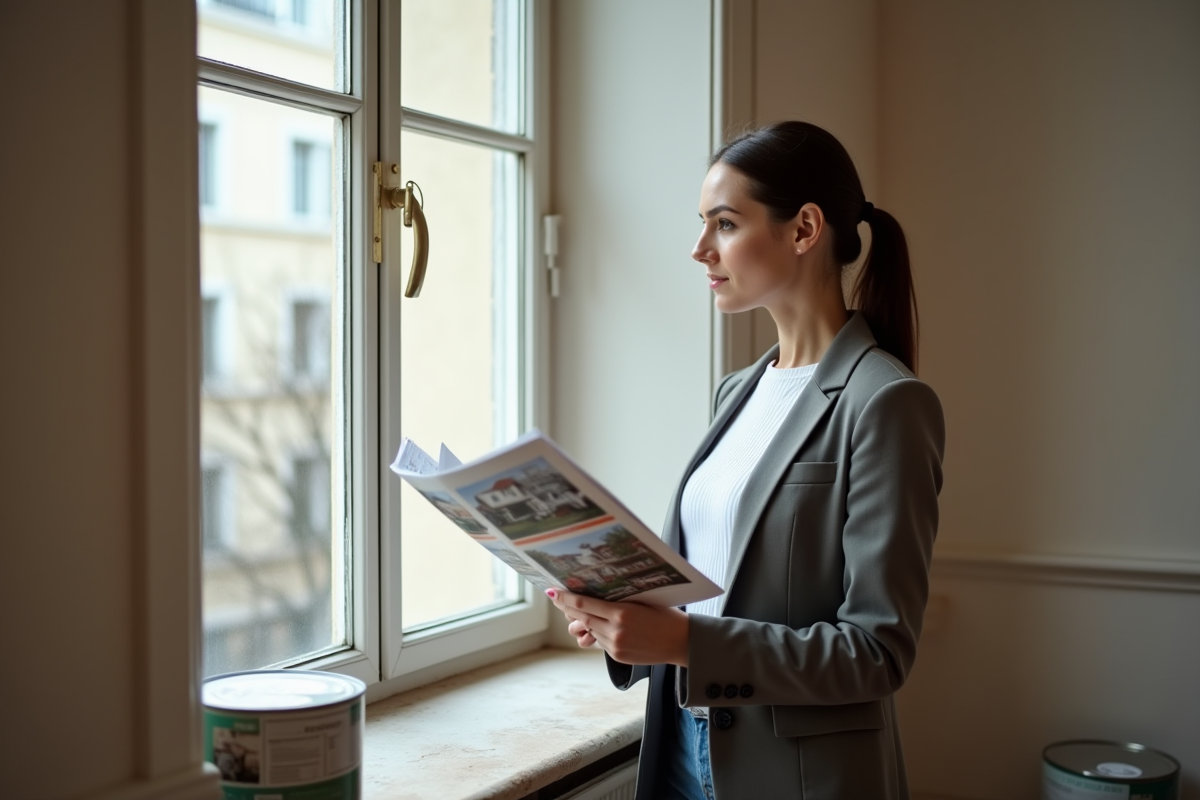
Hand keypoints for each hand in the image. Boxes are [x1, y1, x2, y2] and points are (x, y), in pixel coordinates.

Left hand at [547, 589, 689, 666]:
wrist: (682, 642)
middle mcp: (615, 630)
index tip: (553, 592)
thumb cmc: (665, 615)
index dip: (565, 598)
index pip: (584, 604)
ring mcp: (615, 645)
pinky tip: (602, 625)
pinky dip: (598, 632)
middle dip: (568, 609)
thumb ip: (617, 601)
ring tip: (580, 613)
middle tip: (558, 598)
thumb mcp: (642, 601)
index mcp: (621, 612)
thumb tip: (594, 594)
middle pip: (581, 618)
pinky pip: (600, 641)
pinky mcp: (617, 656)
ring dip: (582, 622)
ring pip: (589, 630)